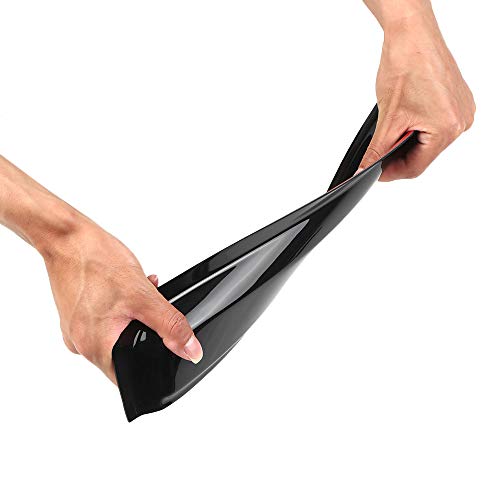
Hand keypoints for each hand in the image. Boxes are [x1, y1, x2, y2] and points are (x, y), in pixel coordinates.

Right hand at [43, 220, 202, 382]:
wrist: (66, 237)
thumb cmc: (95, 263)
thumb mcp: (144, 297)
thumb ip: (171, 327)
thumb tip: (190, 350)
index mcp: (94, 347)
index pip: (127, 378)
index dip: (148, 367)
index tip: (159, 347)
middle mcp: (80, 343)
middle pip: (123, 353)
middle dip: (143, 332)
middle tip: (147, 309)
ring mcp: (74, 329)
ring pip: (115, 334)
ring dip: (133, 317)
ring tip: (137, 292)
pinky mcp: (75, 314)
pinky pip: (103, 321)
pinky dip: (119, 308)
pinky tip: (125, 289)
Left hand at [359, 2, 474, 179]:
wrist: (412, 35)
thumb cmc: (406, 66)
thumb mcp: (387, 118)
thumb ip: (377, 150)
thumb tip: (366, 168)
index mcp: (447, 128)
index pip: (416, 167)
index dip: (392, 173)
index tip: (376, 174)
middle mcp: (461, 121)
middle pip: (424, 155)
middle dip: (399, 157)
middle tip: (378, 156)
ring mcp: (462, 110)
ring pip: (430, 142)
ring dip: (409, 142)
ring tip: (391, 134)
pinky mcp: (458, 101)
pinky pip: (436, 126)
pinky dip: (418, 128)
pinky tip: (406, 121)